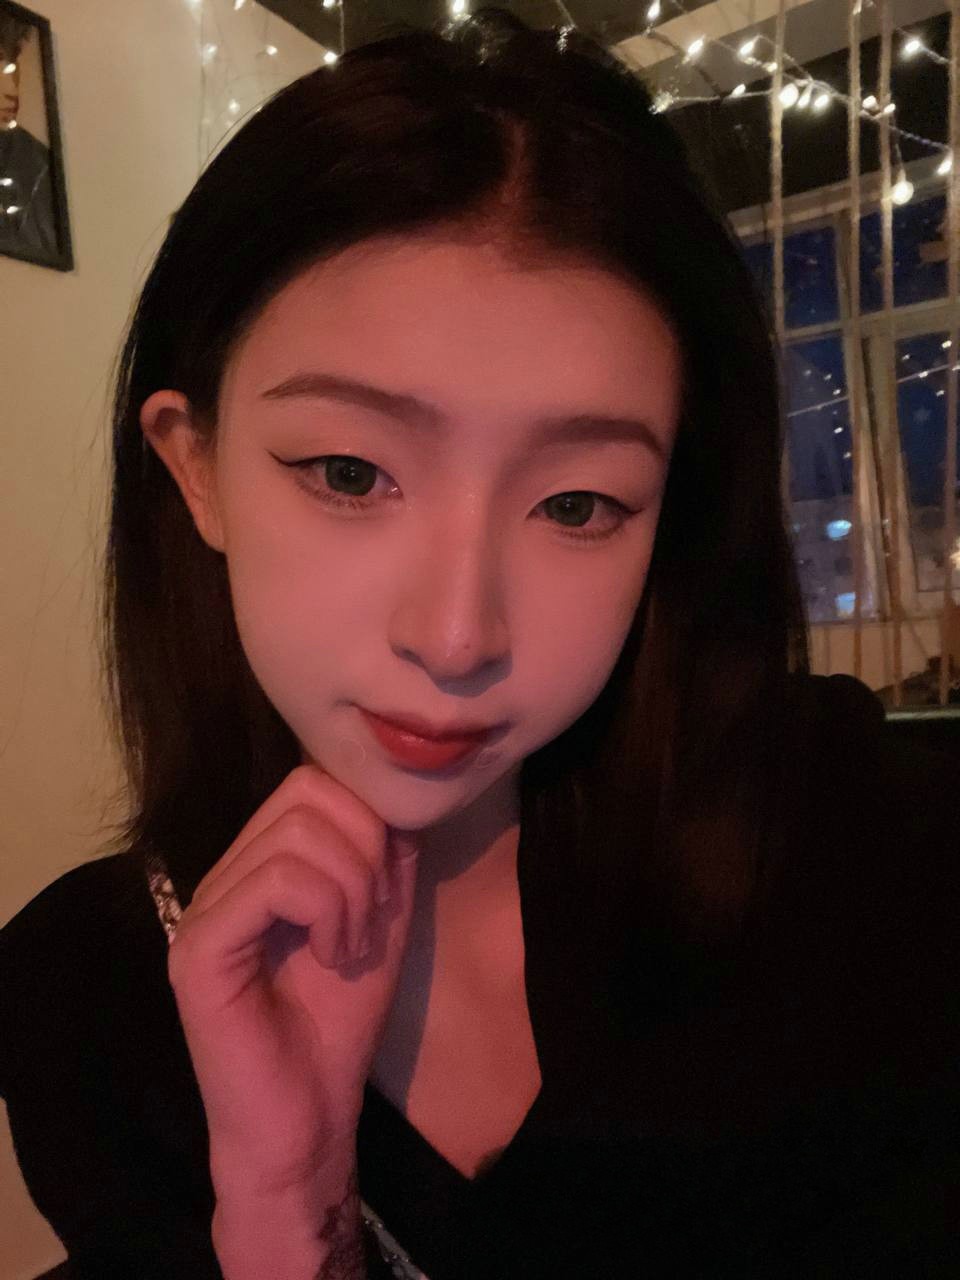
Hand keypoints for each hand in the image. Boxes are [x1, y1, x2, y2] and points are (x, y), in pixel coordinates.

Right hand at [166, 762, 419, 1201]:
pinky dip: (324, 910)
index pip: (313, 782)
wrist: (308, 1118)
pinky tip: (332, 956)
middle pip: (306, 792)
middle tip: (370, 917)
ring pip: (295, 835)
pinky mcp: (198, 947)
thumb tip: (395, 800)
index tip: (385, 891)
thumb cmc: (338, 1025)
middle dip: (364, 848)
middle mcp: (225, 874)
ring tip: (349, 945)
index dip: (368, 820)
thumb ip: (387, 857)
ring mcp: (205, 908)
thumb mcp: (381, 921)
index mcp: (260, 863)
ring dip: (349, 888)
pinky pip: (275, 882)